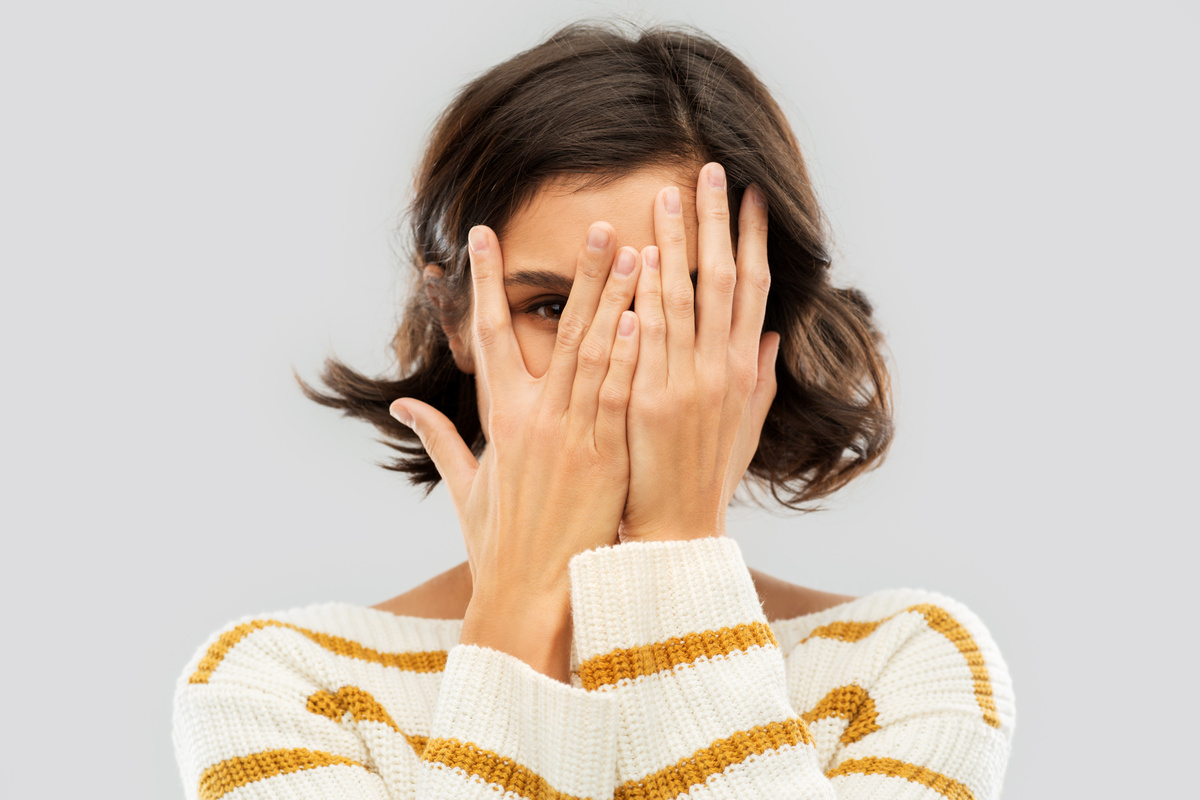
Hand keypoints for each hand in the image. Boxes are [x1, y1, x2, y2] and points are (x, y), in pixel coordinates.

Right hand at [390, 223, 641, 679]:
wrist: (528, 594)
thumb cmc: (497, 541)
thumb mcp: (465, 485)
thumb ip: (438, 438)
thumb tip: (404, 407)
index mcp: (499, 418)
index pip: (489, 335)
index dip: (484, 282)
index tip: (485, 236)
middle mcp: (534, 418)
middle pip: (560, 332)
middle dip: (581, 274)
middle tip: (601, 223)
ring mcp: (572, 436)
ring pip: (597, 354)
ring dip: (619, 300)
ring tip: (639, 250)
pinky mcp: (604, 458)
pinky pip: (620, 396)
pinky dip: (632, 354)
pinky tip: (646, 316)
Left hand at [620, 163, 778, 541]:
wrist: (679, 530)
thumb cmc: (706, 476)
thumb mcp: (742, 426)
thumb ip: (757, 379)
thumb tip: (768, 337)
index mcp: (742, 370)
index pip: (752, 290)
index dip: (752, 240)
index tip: (750, 196)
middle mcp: (721, 371)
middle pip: (723, 281)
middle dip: (716, 223)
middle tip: (709, 171)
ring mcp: (687, 385)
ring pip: (684, 300)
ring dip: (677, 244)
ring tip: (667, 195)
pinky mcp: (650, 403)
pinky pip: (648, 340)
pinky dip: (647, 298)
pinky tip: (640, 257)